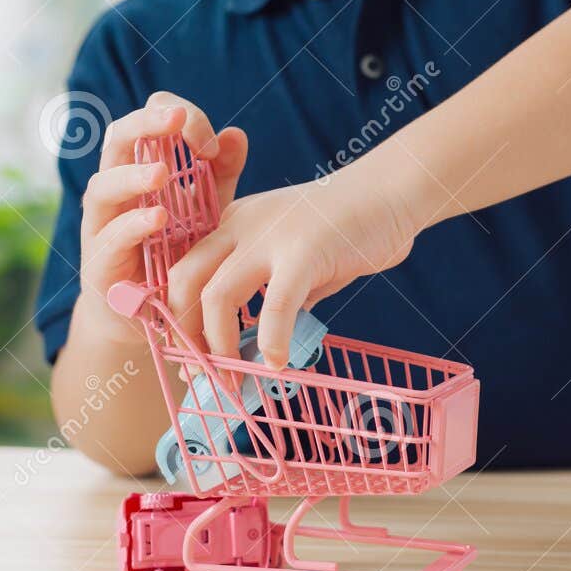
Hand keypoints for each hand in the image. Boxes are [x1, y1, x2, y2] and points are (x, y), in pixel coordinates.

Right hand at [74, 91, 246, 346]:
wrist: (159, 315)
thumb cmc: (181, 252)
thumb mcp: (208, 209)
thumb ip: (221, 173)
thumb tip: (235, 133)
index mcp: (142, 167)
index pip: (148, 120)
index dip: (176, 116)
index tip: (210, 141)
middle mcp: (118, 189)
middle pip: (117, 139)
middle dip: (146, 123)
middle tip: (177, 119)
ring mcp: (103, 225)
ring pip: (102, 187)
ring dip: (133, 176)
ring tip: (163, 173)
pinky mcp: (100, 263)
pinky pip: (109, 238)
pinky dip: (133, 225)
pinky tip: (159, 219)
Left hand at [165, 164, 421, 365]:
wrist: (392, 191)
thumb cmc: (349, 225)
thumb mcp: (295, 253)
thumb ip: (275, 290)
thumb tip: (265, 339)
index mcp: (233, 224)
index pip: (184, 271)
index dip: (178, 319)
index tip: (190, 358)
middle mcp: (240, 226)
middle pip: (184, 281)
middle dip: (186, 334)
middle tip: (201, 374)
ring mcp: (270, 237)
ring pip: (218, 296)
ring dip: (220, 346)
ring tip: (236, 380)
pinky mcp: (303, 252)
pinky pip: (275, 306)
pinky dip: (272, 341)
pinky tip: (278, 363)